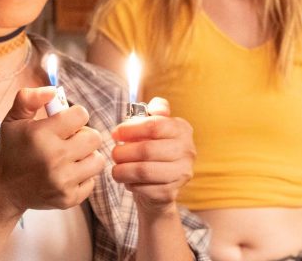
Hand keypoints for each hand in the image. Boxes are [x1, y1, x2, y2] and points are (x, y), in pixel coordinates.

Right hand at [0, 87, 104, 215]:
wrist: (4, 188)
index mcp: (41, 134)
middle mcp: (54, 158)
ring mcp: (62, 181)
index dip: (74, 116)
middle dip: (83, 136)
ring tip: (71, 157)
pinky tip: (67, 174)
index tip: (65, 123)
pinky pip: (92, 182)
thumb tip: (53, 90)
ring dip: (86, 157)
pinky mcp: (68, 198)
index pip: (81, 115)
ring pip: (97, 160)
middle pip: (94, 137)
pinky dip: (82, 178)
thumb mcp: (14, 119)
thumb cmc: (13, 149)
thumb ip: (30, 98)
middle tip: (69, 141)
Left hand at [110, 97, 194, 214]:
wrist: (160, 185)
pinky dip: (130, 184)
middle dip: (123, 152)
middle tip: (114, 153)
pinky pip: (144, 188)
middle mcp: (187, 151)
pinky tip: (128, 180)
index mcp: (182, 129)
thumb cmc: (152, 149)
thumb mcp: (151, 127)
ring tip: (116, 169)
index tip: (115, 133)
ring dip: (123, 170)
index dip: (130, 128)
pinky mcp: (171, 193)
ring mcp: (182, 174)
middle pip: (147, 149)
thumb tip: (155, 107)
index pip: (155, 125)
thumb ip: (151, 113)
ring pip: (144, 171)